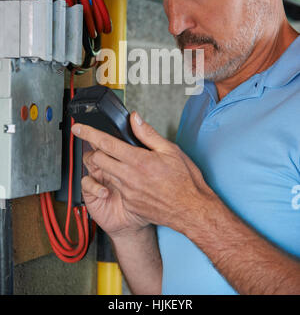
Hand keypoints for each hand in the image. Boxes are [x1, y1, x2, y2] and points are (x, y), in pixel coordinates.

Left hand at [72, 111, 212, 234]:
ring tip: (117, 160)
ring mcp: (128, 193)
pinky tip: (130, 177)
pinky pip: (115, 188)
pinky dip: (117, 179)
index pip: (106, 143)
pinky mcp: (129, 204)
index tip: (78, 128)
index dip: (88, 134)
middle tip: (100, 144)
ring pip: (105, 174)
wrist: (191, 211)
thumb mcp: (171, 151)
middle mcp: (130, 177)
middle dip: (94, 150)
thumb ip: (148, 134)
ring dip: (105, 165)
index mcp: (139, 161)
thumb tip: (134, 119)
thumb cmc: (185, 182)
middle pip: (98, 159)